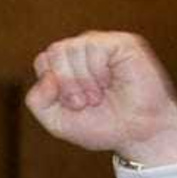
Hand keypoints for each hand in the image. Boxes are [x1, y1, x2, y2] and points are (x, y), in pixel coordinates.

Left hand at [25, 32, 176, 170]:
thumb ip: (38, 102)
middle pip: (55, 51)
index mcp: (68, 67)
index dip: (51, 85)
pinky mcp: (121, 43)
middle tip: (83, 103)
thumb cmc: (103, 126)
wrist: (138, 134)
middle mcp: (84, 52)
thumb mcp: (58, 122)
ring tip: (98, 96)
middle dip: (65, 83)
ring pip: (72, 48)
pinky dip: (97, 70)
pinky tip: (109, 82)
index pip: (44, 60)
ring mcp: (102, 45)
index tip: (71, 105)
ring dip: (82, 80)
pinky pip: (94, 45)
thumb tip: (45, 76)